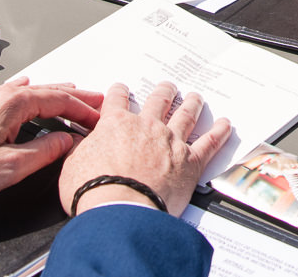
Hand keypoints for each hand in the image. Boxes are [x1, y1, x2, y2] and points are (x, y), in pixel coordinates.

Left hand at [0, 77, 105, 215]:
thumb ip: (43, 152)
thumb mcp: (7, 168)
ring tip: (72, 96)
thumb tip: (66, 141)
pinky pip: (11, 95)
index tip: (100, 117)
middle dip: (75, 97)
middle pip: (47, 90)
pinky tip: (28, 89)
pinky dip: (30, 96)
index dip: (84, 109)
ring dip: (54, 95)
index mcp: (11, 103)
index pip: (59, 99)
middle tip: (97, 101)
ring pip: (29, 92)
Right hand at [59, 82, 232, 216]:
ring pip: (185, 115)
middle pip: (158, 101)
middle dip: (163, 92)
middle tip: (167, 87)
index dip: (119, 93)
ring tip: (195, 98)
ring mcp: (170, 142)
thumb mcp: (72, 166)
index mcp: (116, 125)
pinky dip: (219, 133)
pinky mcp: (189, 163)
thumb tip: (75, 143)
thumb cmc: (94, 192)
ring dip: (191, 104)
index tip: (121, 90)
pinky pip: (209, 143)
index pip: (117, 100)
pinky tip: (225, 125)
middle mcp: (146, 128)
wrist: (119, 211)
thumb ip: (78, 149)